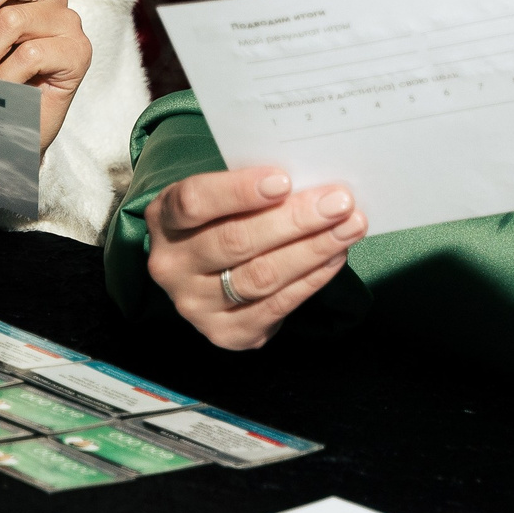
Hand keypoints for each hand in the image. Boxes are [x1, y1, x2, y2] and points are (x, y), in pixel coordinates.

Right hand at [144, 167, 367, 349]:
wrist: (203, 275)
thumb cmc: (221, 220)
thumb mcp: (218, 198)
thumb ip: (250, 190)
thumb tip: (310, 180)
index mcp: (164, 219)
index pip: (195, 202)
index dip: (239, 191)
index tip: (285, 179)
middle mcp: (171, 266)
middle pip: (236, 241)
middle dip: (295, 220)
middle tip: (339, 203)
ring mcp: (195, 305)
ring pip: (261, 276)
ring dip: (313, 249)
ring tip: (350, 227)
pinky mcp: (226, 333)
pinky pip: (276, 306)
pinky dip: (312, 279)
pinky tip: (336, 257)